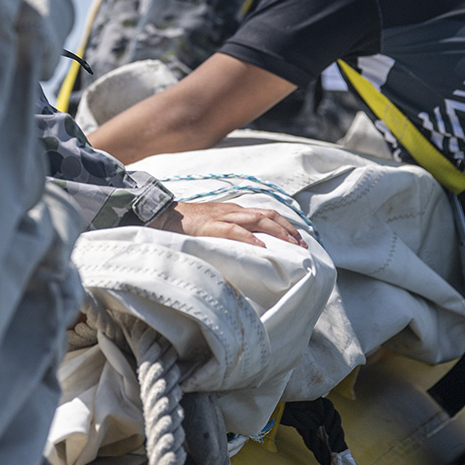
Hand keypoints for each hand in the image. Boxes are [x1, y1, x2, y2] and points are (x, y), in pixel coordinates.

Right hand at [148, 201, 306, 247]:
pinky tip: (261, 246)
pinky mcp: (211, 225)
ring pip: (257, 220)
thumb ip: (230, 236)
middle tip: (302, 246)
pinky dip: (250, 237)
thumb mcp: (213, 227)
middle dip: (288, 230)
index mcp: (235, 212)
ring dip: (277, 232)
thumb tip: (248, 252)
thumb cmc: (187, 225)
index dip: (285, 226)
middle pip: (268, 215)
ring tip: (291, 245)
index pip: (267, 214)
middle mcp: (233, 211)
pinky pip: (234, 230)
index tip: (299, 240)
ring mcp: (223, 217)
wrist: (162, 215)